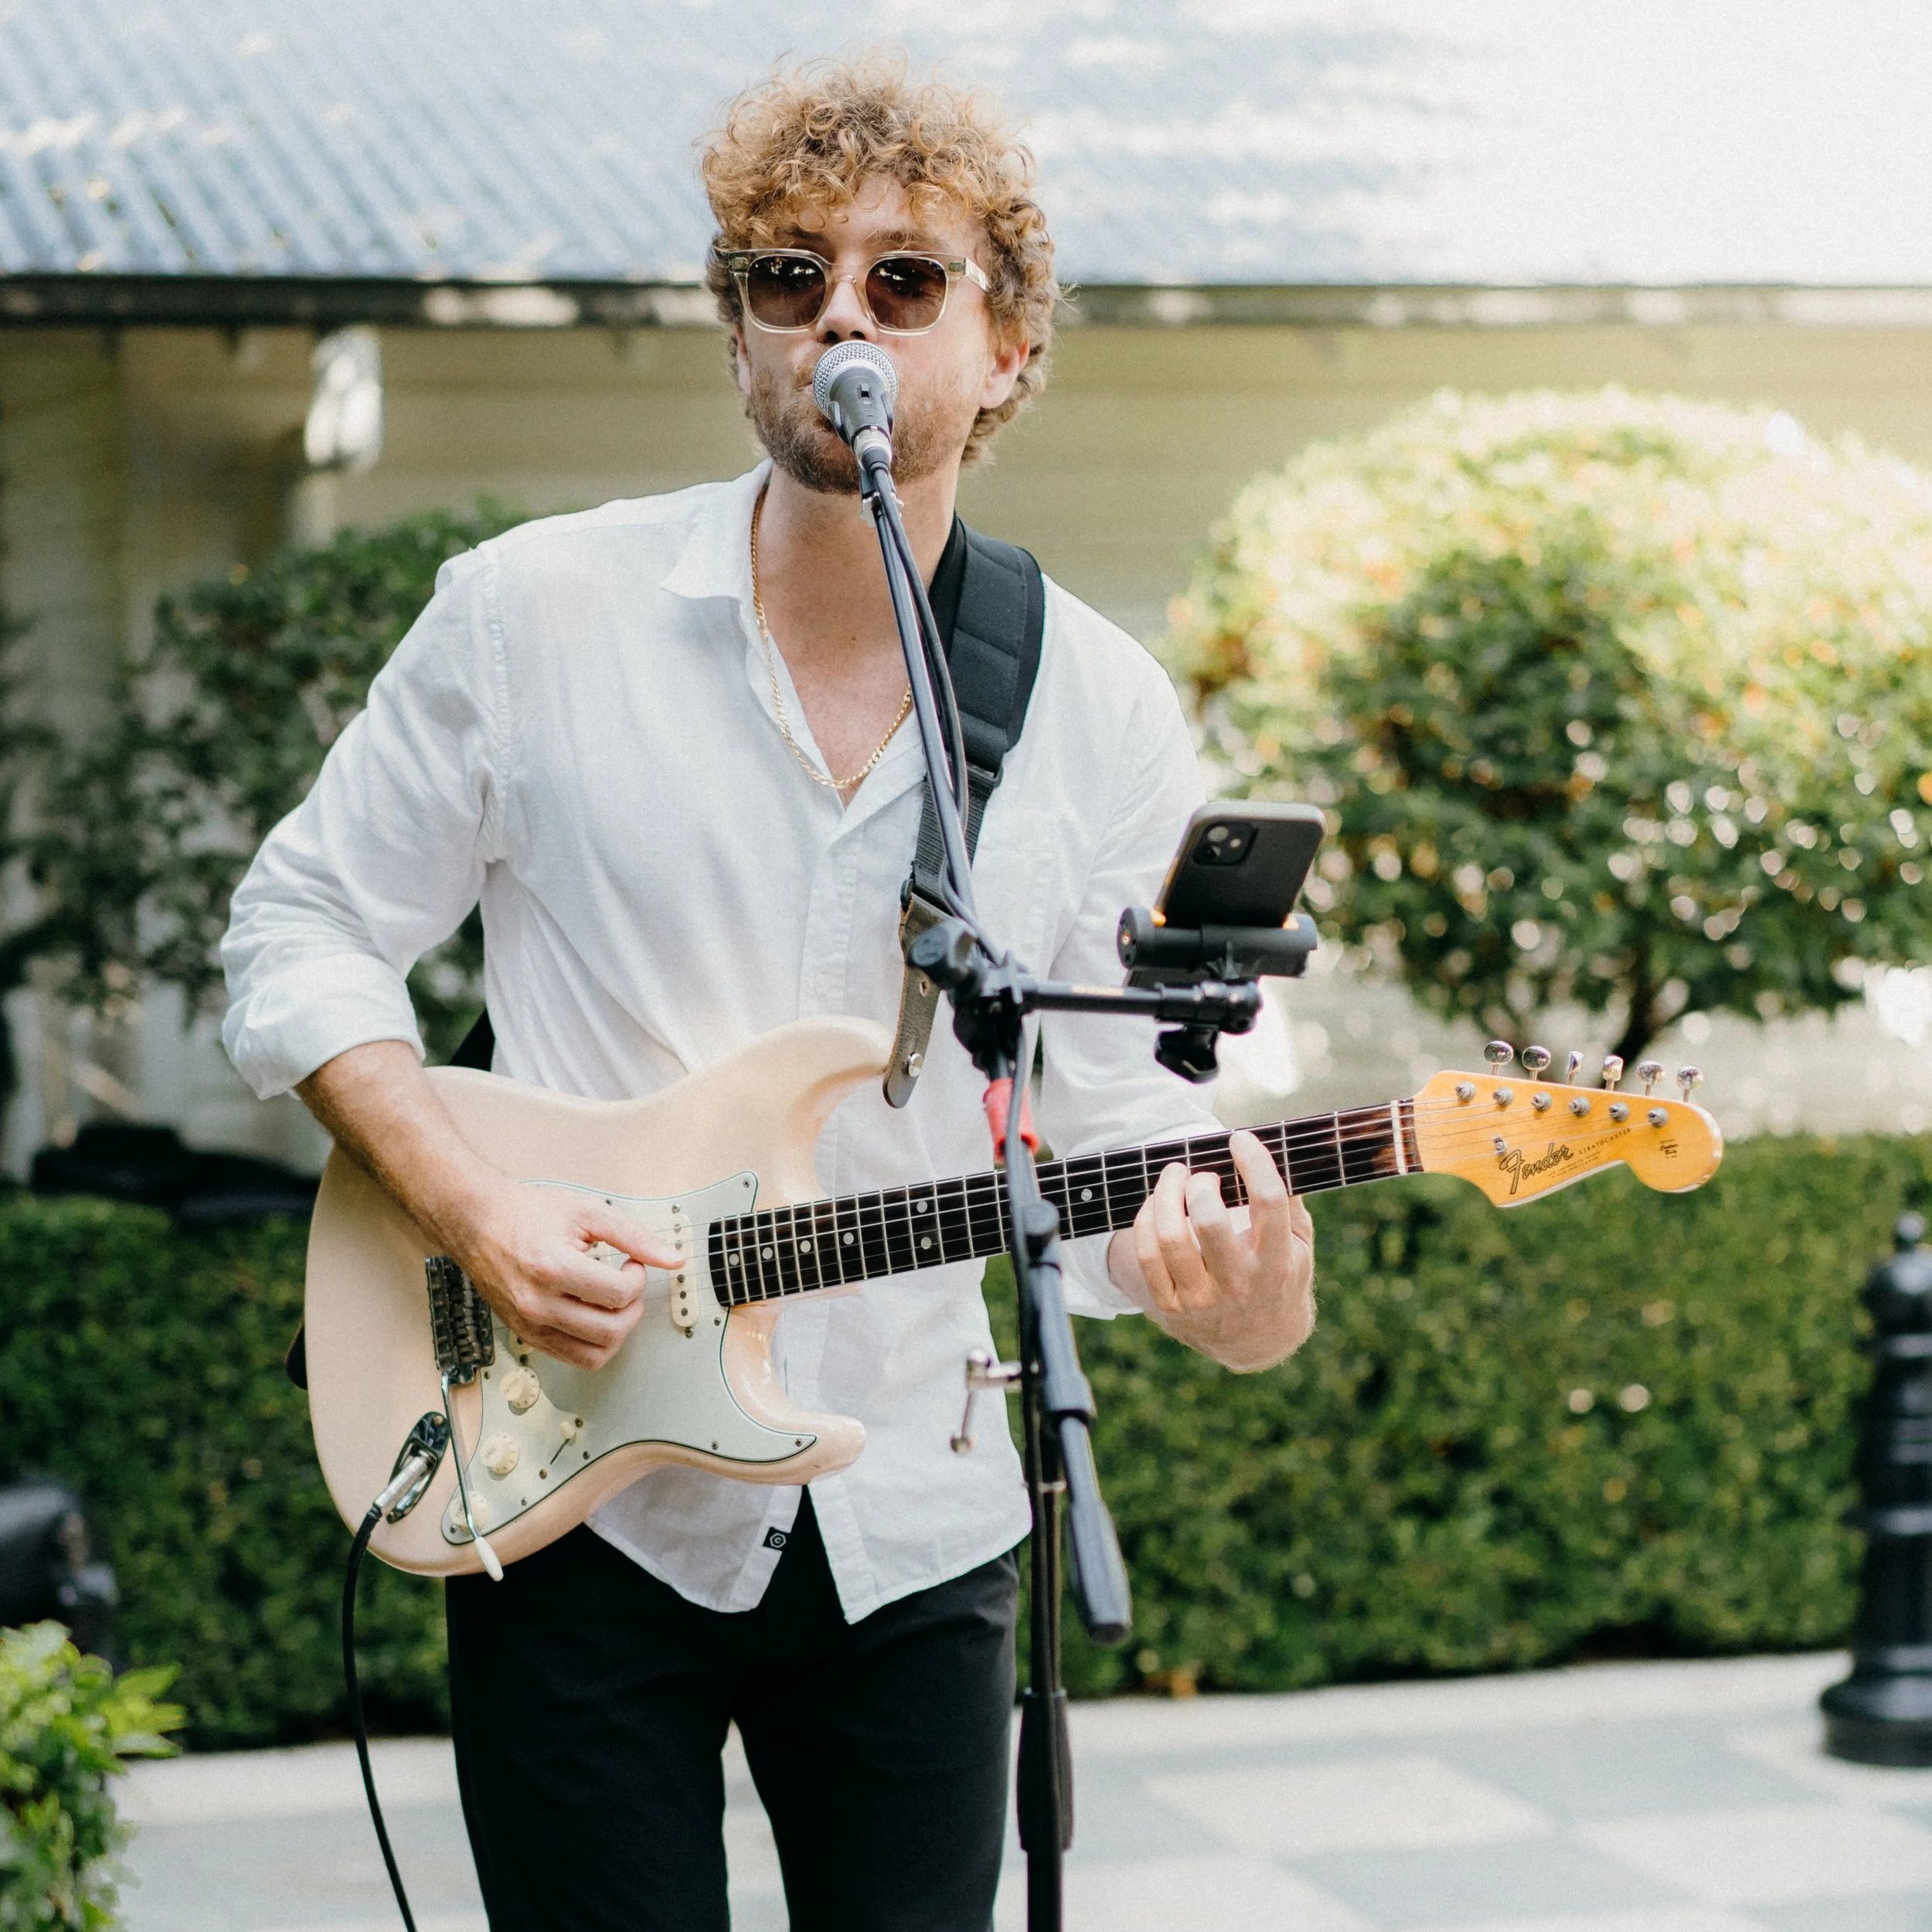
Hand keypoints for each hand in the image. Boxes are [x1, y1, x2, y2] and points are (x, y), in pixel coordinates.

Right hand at [457, 1184, 680, 1371]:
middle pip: (611, 1332)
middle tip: (627, 1284)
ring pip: (594, 1355)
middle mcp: (538, 1304)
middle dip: (633, 1309)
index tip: (631, 1263)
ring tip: (612, 1302)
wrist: (478, 1223)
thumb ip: (634, 1235)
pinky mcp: (526, 1336)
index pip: (619, 1296)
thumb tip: (673, 1258)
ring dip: (617, 1331)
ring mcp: (529, 1325)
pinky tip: (592, 1312)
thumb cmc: (528, 1213)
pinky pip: (572, 1358)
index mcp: (553, 1268)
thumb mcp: (587, 1211)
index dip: (638, 1278)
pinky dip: (593, 1342)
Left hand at [1112, 1129, 1314, 1371]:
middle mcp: (1240, 1283)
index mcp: (1277, 1262)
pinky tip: (1156, 1206)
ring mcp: (1202, 1298)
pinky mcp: (1171, 1306)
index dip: (1253, 1161)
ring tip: (1174, 1178)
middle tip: (1202, 1175)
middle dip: (1200, 1183)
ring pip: (1171, 1237)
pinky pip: (1147, 1256)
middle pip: (1209, 1220)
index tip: (1240, 1140)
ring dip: (1166, 1194)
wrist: (1259, 1340)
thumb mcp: (1300, 1244)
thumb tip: (1278, 1149)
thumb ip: (1291, 1201)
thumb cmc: (1279, 1275)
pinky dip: (1147, 1221)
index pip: (1268, 1202)